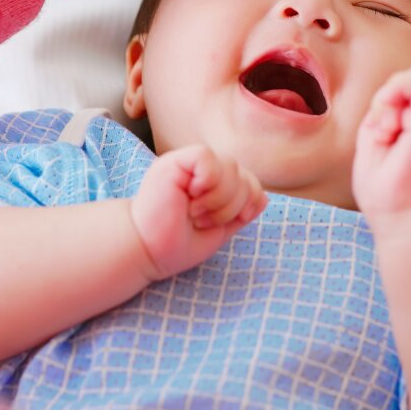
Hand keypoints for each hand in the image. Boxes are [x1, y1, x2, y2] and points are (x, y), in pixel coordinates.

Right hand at [129, 144, 266, 280]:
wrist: (147, 251)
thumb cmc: (176, 243)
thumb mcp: (219, 229)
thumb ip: (240, 213)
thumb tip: (263, 198)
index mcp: (212, 183)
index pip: (249, 180)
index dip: (249, 201)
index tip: (228, 222)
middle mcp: (200, 170)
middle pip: (243, 174)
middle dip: (232, 205)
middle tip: (203, 220)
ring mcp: (186, 163)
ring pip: (230, 167)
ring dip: (219, 199)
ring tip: (196, 213)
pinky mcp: (174, 160)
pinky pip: (207, 158)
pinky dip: (207, 182)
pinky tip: (190, 197)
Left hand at [352, 67, 410, 223]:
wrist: (403, 217)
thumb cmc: (387, 189)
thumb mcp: (375, 139)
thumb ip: (382, 112)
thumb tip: (389, 93)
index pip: (402, 87)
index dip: (384, 102)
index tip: (380, 133)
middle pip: (408, 80)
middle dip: (387, 100)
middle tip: (384, 134)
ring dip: (391, 102)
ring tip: (389, 135)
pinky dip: (396, 95)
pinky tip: (390, 127)